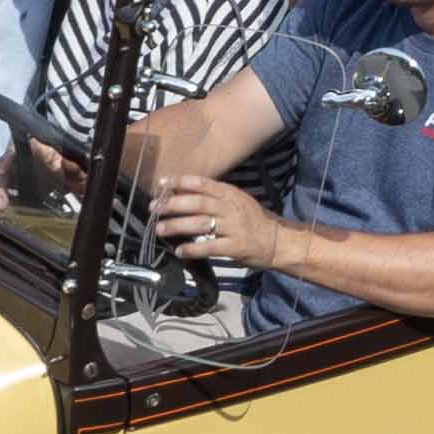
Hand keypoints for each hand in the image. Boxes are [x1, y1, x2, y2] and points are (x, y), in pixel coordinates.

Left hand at [148, 172, 283, 268]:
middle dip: (173, 204)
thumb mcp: (238, 201)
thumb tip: (184, 194)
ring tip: (160, 229)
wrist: (280, 241)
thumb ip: (215, 197)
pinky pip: (210, 247)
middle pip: (197, 203)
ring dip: (177, 226)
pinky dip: (193, 249)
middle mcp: (231, 208)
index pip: (202, 184)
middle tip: (154, 208)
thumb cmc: (255, 220)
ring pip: (200, 224)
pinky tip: (180, 251)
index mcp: (230, 194)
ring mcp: (234, 227)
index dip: (181, 182)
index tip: (162, 183)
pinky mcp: (236, 247)